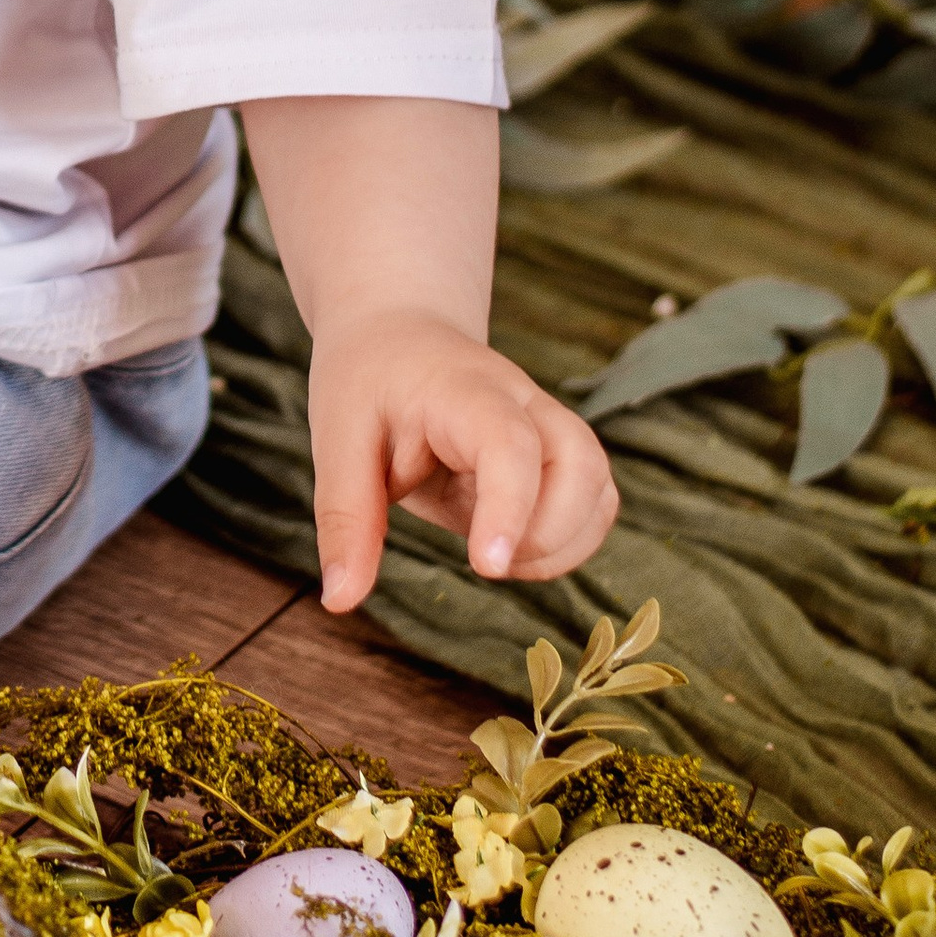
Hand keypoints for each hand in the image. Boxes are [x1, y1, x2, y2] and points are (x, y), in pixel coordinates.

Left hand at [308, 306, 616, 614]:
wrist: (399, 334)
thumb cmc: (367, 384)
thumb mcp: (336, 441)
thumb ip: (346, 520)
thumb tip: (339, 601)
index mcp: (464, 392)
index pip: (509, 443)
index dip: (510, 506)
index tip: (487, 565)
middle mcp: (524, 403)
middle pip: (581, 465)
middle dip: (546, 535)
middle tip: (483, 558)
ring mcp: (550, 426)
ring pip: (599, 488)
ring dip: (562, 544)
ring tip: (496, 554)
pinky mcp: (560, 454)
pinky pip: (596, 502)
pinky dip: (569, 542)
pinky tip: (514, 549)